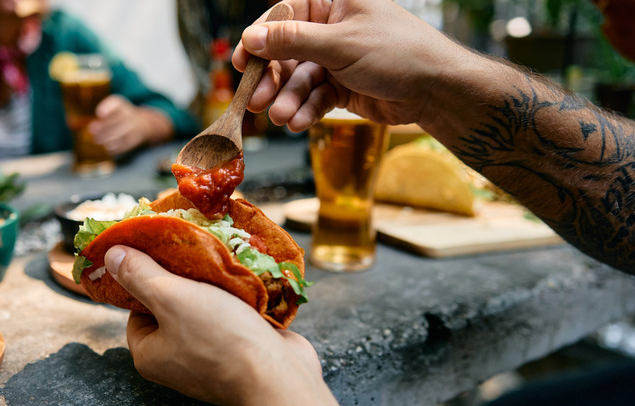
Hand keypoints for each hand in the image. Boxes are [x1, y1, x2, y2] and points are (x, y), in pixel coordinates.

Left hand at [88, 96, 172, 154]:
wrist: (143, 125)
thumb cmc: (117, 117)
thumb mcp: (109, 111)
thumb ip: (93, 116)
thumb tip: (70, 123)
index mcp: (120, 104)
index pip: (115, 103)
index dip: (108, 108)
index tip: (99, 114)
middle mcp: (129, 114)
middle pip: (118, 120)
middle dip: (104, 126)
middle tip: (92, 131)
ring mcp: (134, 127)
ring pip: (122, 133)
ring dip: (108, 138)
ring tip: (98, 141)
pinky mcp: (135, 139)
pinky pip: (126, 144)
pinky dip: (116, 148)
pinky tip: (107, 149)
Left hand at [105, 246, 319, 405]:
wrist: (279, 377)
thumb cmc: (221, 339)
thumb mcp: (172, 298)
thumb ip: (141, 274)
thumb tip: (111, 255)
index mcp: (151, 354)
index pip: (136, 308)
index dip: (147, 278)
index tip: (164, 254)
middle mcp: (177, 360)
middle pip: (173, 306)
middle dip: (188, 278)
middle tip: (198, 252)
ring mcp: (211, 357)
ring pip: (205, 309)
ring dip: (216, 285)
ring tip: (224, 261)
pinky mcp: (241, 351)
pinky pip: (233, 317)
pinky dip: (239, 298)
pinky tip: (247, 279)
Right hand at [232, 0, 464, 130]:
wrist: (436, 90)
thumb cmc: (398, 52)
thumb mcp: (340, 43)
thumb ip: (293, 41)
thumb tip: (251, 37)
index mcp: (332, 3)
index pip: (283, 16)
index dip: (259, 40)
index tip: (241, 62)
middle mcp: (332, 28)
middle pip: (286, 52)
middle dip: (272, 79)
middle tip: (256, 101)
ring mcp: (337, 59)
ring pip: (299, 80)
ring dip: (288, 100)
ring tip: (282, 118)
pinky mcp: (343, 86)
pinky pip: (315, 97)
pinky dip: (306, 110)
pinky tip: (299, 123)